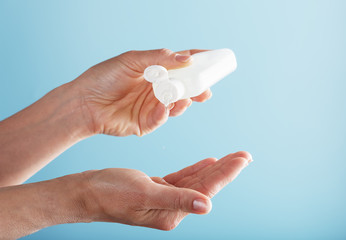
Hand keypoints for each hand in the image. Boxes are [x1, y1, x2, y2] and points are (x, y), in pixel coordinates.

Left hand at [73, 48, 211, 136]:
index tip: (214, 60)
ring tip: (185, 98)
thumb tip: (187, 58)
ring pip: (176, 105)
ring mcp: (153, 106)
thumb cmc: (104, 78)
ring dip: (183, 102)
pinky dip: (164, 113)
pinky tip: (164, 108)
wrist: (84, 103)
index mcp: (155, 70)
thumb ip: (159, 58)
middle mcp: (156, 88)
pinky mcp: (147, 123)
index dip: (198, 62)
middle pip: (184, 87)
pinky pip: (161, 118)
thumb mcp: (132, 61)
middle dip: (197, 88)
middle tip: (205, 89)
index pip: (181, 64)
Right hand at [82, 151, 251, 229]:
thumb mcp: (144, 194)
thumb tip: (207, 206)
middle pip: (204, 186)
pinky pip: (182, 179)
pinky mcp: (157, 189)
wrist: (86, 192)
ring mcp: (164, 199)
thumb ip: (177, 200)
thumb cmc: (109, 194)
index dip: (226, 174)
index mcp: (170, 214)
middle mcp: (171, 209)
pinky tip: (207, 163)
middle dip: (225, 169)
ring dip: (213, 168)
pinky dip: (195, 170)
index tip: (242, 159)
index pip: (206, 191)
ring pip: (195, 181)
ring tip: (232, 157)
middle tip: (244, 155)